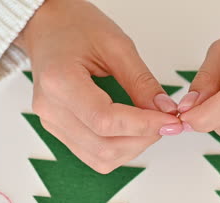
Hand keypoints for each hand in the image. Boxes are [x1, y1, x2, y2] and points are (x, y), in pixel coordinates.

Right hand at [15, 0, 181, 172]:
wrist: (48, 27)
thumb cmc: (76, 27)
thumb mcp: (116, 45)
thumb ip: (142, 82)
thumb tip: (165, 111)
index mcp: (59, 82)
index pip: (105, 120)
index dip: (144, 125)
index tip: (171, 120)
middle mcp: (50, 109)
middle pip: (104, 146)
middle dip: (143, 138)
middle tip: (166, 121)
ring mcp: (52, 123)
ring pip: (101, 158)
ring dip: (134, 147)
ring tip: (151, 124)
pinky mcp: (59, 130)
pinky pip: (93, 155)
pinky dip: (120, 149)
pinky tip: (133, 131)